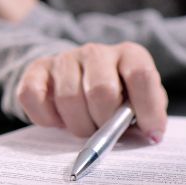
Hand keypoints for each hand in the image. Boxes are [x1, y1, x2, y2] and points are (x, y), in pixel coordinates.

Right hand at [16, 43, 168, 142]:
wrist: (80, 80)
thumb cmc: (119, 98)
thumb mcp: (141, 103)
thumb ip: (150, 115)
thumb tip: (152, 133)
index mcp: (130, 55)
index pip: (141, 75)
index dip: (147, 108)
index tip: (151, 133)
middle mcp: (97, 52)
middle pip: (102, 91)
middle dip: (105, 123)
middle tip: (105, 132)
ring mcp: (65, 58)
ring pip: (68, 99)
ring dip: (78, 125)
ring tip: (85, 126)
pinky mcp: (37, 69)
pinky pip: (34, 97)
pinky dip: (46, 118)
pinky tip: (59, 120)